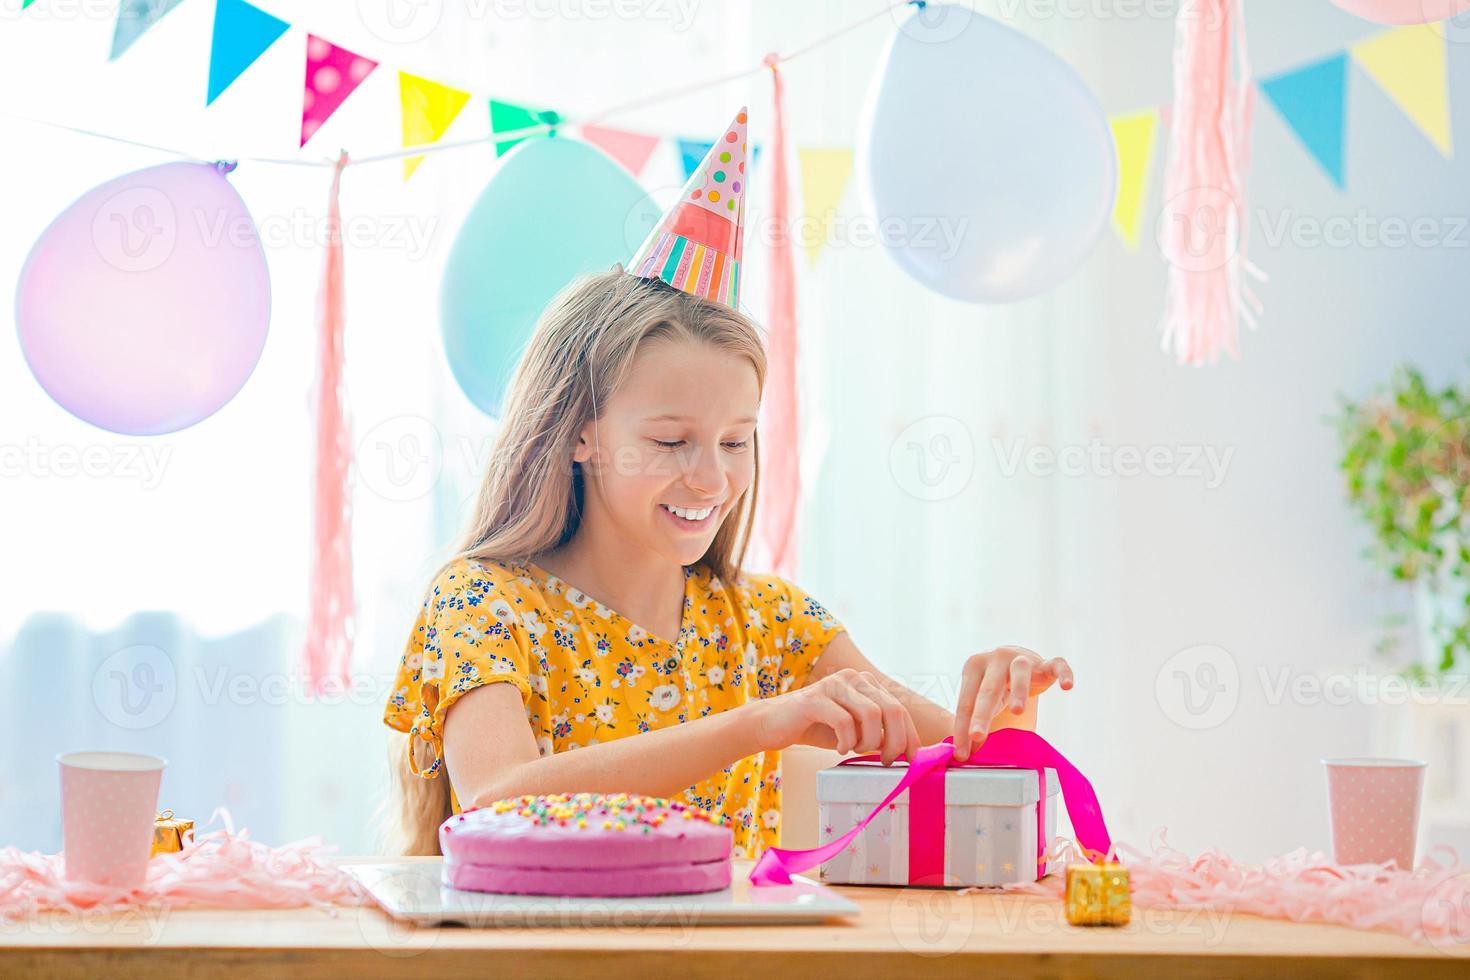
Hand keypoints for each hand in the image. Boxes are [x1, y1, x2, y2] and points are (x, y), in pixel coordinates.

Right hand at [751, 668, 922, 765]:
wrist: (773, 724)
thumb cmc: (816, 728)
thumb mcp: (854, 732)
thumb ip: (878, 735)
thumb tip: (906, 751)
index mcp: (866, 684)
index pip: (900, 708)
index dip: (910, 736)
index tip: (913, 760)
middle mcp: (853, 678)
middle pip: (892, 709)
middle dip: (896, 741)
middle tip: (886, 761)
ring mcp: (834, 685)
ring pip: (872, 715)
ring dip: (868, 742)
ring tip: (854, 750)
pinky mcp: (815, 699)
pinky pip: (844, 722)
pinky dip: (846, 741)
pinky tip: (838, 747)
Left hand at [953, 646, 1073, 761]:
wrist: (1017, 659)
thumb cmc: (997, 685)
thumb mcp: (981, 700)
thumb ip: (973, 721)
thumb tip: (964, 754)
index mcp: (974, 667)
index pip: (966, 702)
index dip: (962, 729)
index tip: (961, 754)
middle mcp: (996, 658)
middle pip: (989, 690)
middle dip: (982, 714)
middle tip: (977, 736)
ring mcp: (1022, 658)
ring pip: (1020, 672)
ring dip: (1018, 691)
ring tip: (1017, 712)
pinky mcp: (1046, 663)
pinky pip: (1057, 665)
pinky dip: (1064, 674)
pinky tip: (1067, 687)